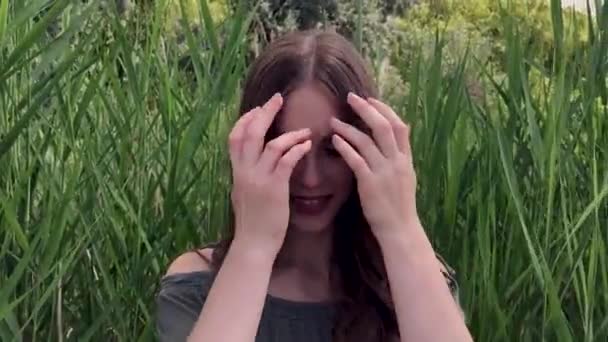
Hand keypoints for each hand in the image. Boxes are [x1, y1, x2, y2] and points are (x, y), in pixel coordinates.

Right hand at [228, 93, 311, 254]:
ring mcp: (259, 179)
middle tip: (277, 99)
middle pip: (249, 133)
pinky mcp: (274, 188)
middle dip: (264, 113)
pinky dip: (297, 149)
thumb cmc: (252, 222)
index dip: (245, 120)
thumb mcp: (242, 194)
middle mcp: (245, 172)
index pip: (234, 137)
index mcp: (236, 172)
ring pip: (270, 145)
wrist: (254, 244)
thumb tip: (250, 165)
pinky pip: (286, 161)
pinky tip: (307, 146)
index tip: (257, 109)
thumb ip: (246, 176)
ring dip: (289, 133)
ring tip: (305, 130)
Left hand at [330, 93, 418, 238]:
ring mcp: (384, 172)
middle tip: (351, 97)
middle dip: (366, 109)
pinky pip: (355, 159)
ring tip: (333, 121)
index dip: (385, 110)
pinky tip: (334, 140)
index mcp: (406, 160)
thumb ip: (398, 159)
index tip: (371, 99)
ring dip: (349, 127)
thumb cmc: (399, 207)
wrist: (400, 230)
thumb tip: (393, 141)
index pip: (399, 126)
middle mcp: (397, 162)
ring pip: (367, 140)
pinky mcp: (370, 183)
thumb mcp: (405, 178)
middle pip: (384, 127)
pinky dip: (344, 146)